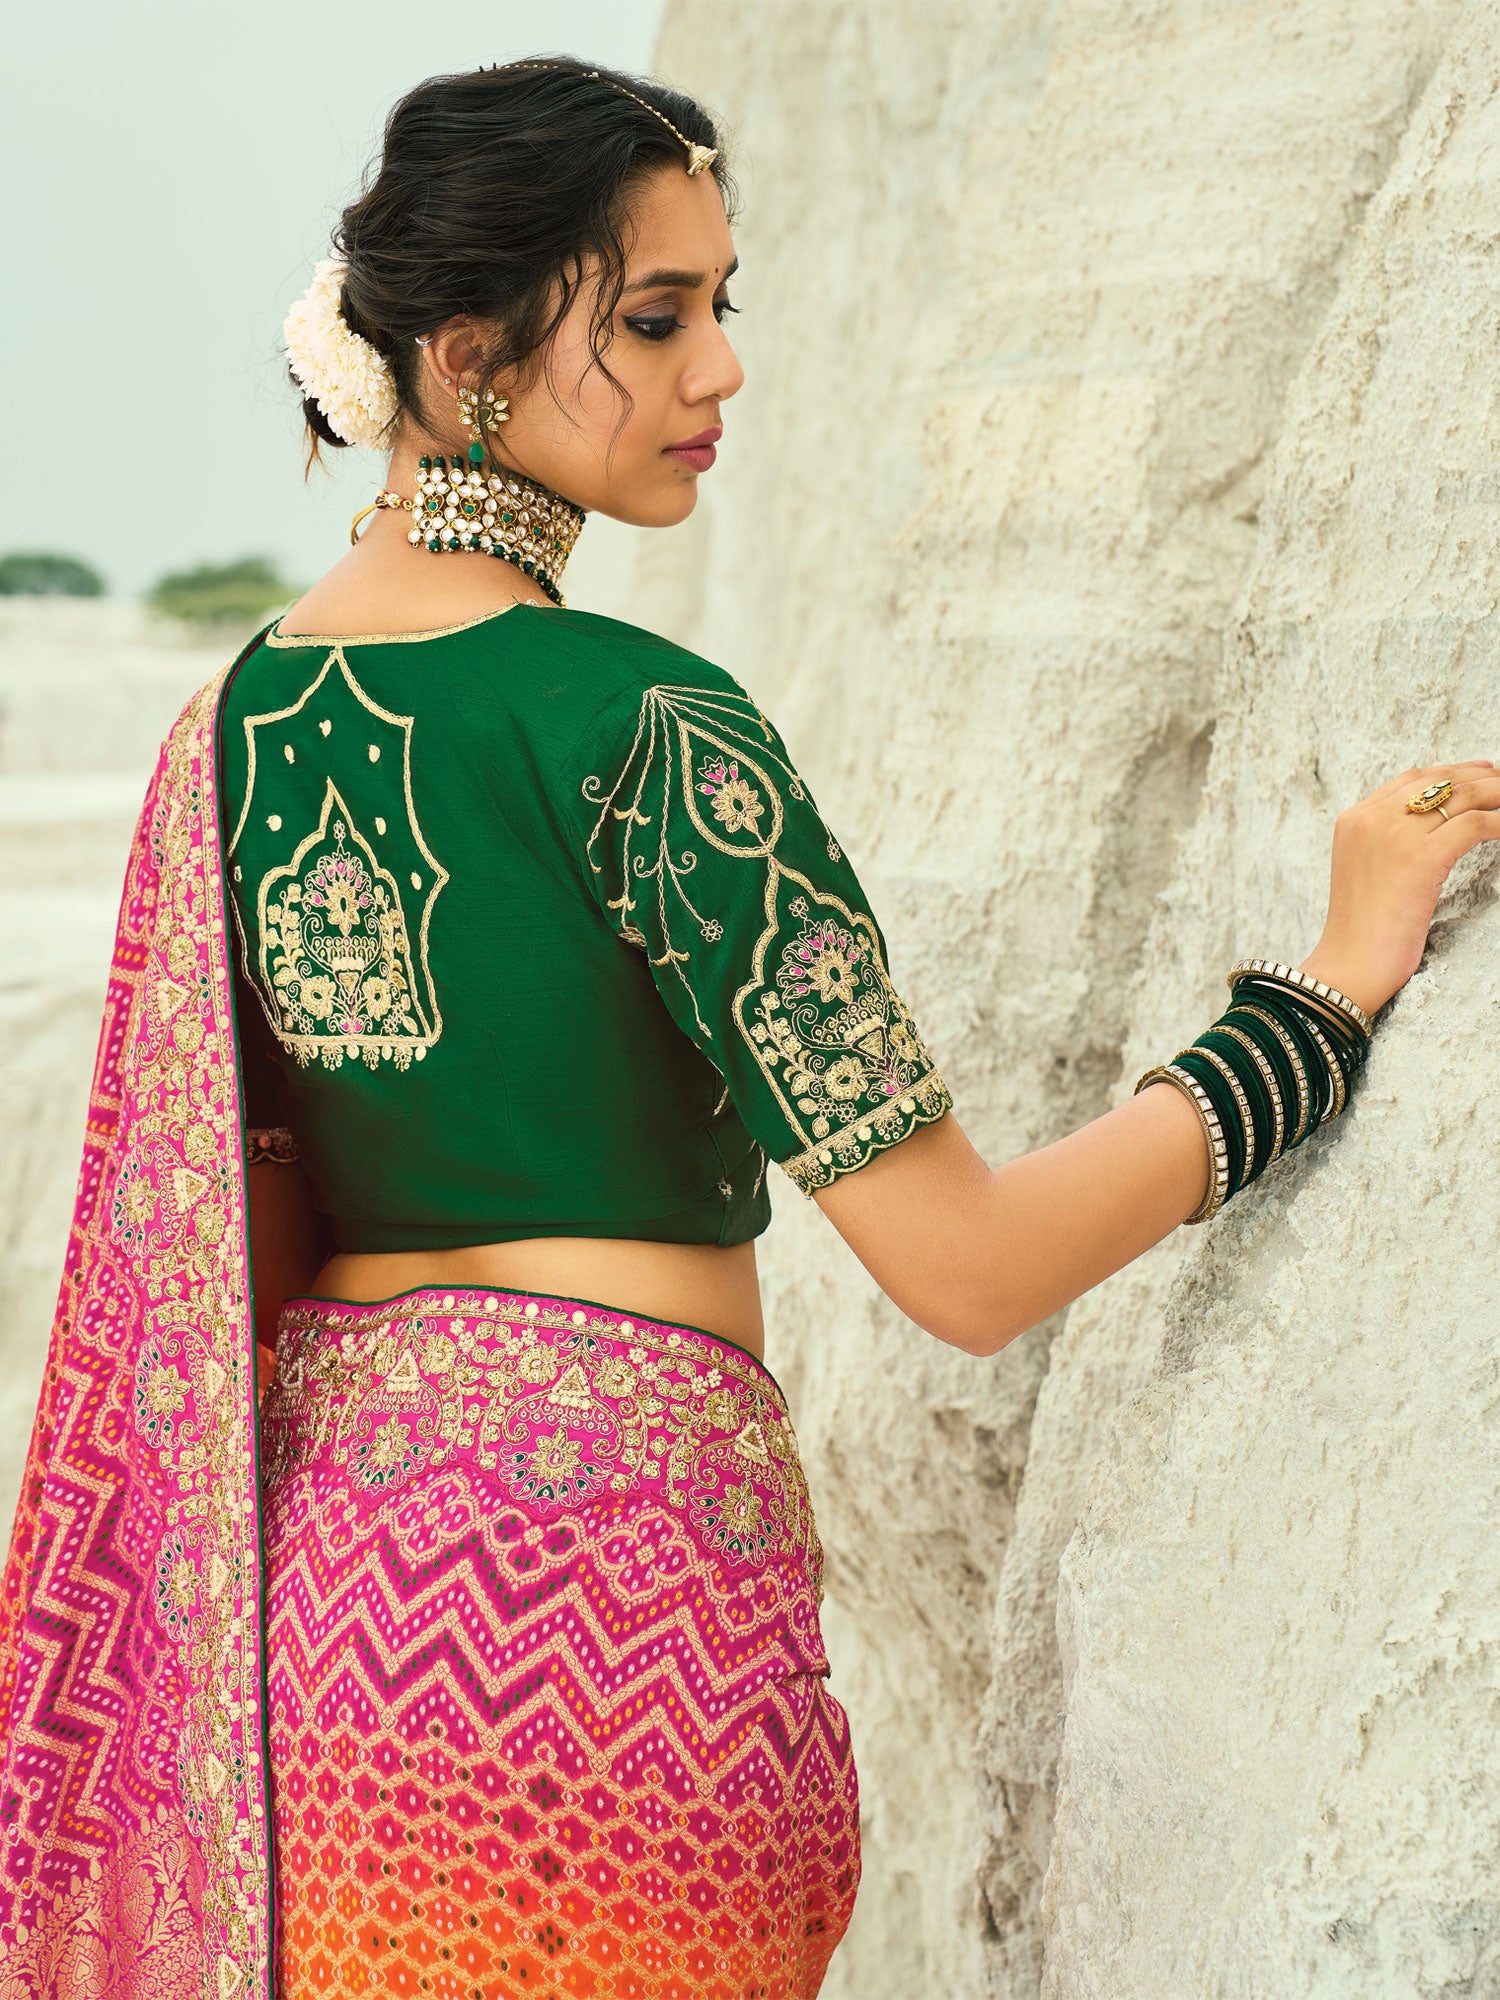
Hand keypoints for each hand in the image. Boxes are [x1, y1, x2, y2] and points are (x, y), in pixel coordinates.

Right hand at [1298, 760, 1499, 1017]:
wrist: (1350, 963)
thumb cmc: (1361, 930)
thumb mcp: (1366, 872)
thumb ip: (1388, 842)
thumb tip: (1434, 828)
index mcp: (1355, 820)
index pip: (1412, 779)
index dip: (1452, 772)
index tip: (1480, 773)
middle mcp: (1372, 819)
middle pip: (1440, 781)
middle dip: (1481, 778)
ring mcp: (1394, 835)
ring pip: (1462, 797)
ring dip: (1497, 796)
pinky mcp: (1420, 857)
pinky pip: (1474, 825)